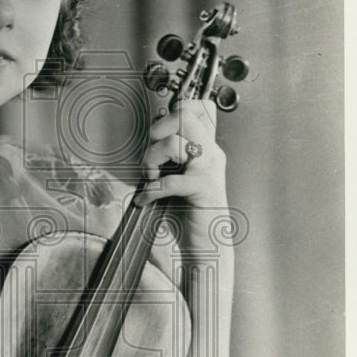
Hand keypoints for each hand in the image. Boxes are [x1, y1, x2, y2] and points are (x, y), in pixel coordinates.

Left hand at [134, 100, 227, 250]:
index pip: (195, 109)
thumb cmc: (189, 214)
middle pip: (184, 115)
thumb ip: (168, 157)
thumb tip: (150, 135)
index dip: (172, 113)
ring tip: (150, 178)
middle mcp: (211, 153)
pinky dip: (151, 191)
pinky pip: (170, 181)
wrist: (207, 247)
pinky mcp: (204, 189)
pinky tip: (145, 200)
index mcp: (206, 148)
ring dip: (151, 160)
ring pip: (174, 143)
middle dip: (158, 130)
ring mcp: (209, 170)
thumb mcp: (177, 177)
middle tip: (152, 156)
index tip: (157, 133)